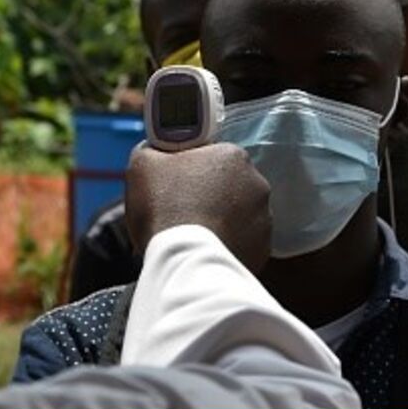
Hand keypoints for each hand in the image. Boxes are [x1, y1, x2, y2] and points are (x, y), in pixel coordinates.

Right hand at [125, 143, 272, 272]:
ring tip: (193, 235)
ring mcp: (264, 217)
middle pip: (227, 185)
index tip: (177, 183)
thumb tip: (155, 150)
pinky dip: (227, 244)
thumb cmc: (165, 208)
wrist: (185, 259)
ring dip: (220, 220)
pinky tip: (206, 249)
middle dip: (208, 195)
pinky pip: (243, 241)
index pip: (212, 155)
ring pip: (237, 214)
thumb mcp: (143, 164)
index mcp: (232, 155)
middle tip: (182, 211)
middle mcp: (257, 183)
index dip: (192, 168)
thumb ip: (153, 149)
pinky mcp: (263, 248)